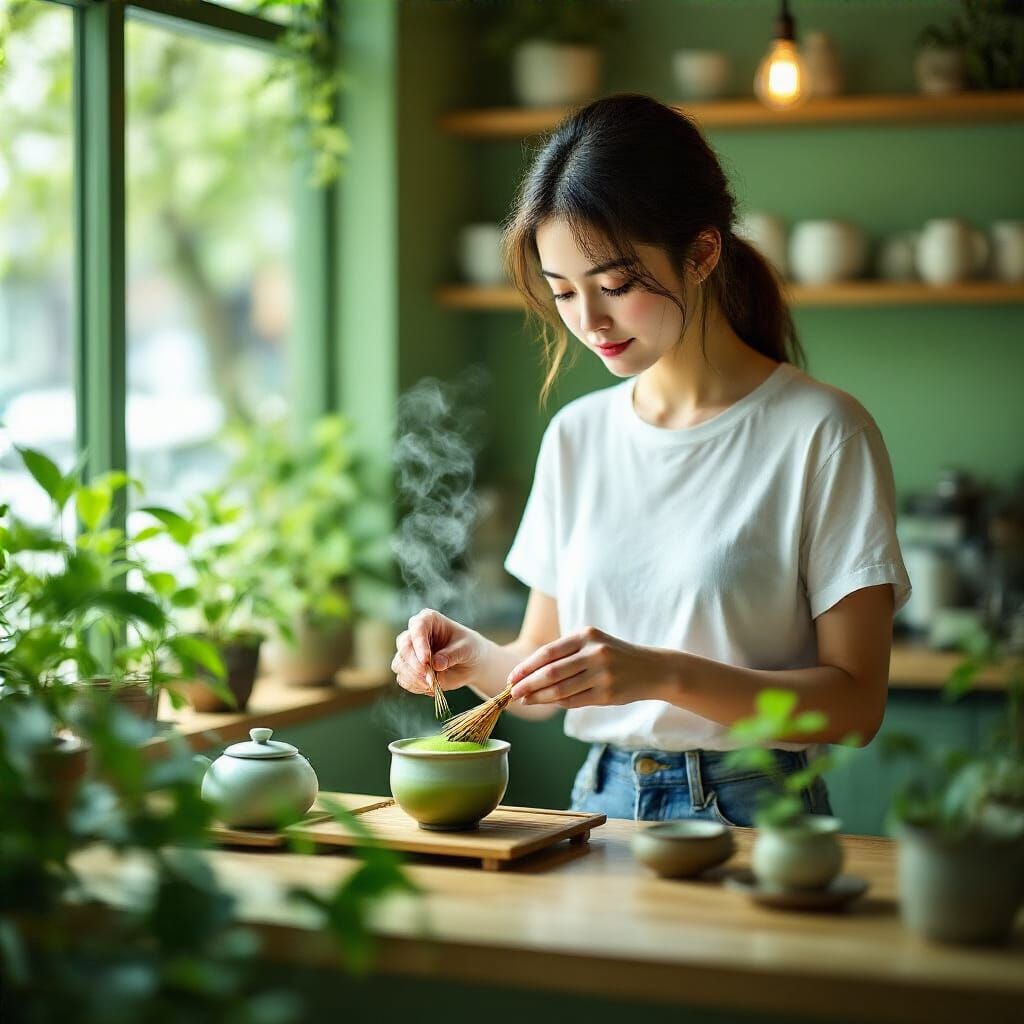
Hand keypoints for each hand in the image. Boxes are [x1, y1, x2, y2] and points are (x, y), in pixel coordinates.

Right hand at [392, 608, 483, 696]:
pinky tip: (430, 688)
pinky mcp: (408, 669)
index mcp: (428, 620)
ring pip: (399, 664)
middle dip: (414, 664)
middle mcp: (414, 634)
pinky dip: (415, 686)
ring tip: (433, 684)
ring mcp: (409, 652)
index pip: (417, 627)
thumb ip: (452, 655)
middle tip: (430, 678)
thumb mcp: (466, 649)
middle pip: (404, 646)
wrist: (469, 663)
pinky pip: (403, 679)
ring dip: (414, 678)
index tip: (426, 660)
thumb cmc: (468, 648)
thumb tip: (436, 665)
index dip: (419, 643)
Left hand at [507, 626, 670, 708]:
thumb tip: (529, 673)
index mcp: (587, 635)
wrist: (653, 669)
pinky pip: (574, 701)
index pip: (548, 652)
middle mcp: (594, 653)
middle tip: (511, 692)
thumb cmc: (615, 656)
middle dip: (527, 684)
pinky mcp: (607, 694)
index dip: (527, 666)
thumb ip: (566, 655)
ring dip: (538, 697)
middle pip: (551, 672)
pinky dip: (556, 703)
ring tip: (524, 700)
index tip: (512, 676)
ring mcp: (602, 675)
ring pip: (560, 689)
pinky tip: (546, 702)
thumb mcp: (593, 643)